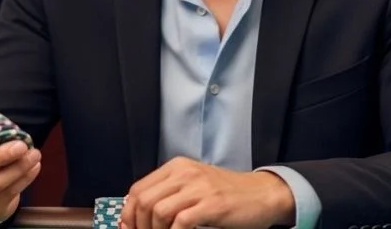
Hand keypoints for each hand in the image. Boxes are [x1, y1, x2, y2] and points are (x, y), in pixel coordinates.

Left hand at [121, 157, 294, 228]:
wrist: (262, 194)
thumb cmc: (227, 194)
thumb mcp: (194, 186)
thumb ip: (169, 195)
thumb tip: (138, 216)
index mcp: (176, 167)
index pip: (138, 189)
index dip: (128, 214)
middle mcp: (184, 173)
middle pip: (144, 200)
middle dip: (138, 226)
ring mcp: (198, 187)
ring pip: (158, 211)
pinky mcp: (212, 204)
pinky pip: (181, 222)